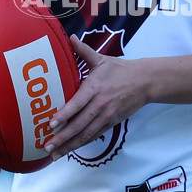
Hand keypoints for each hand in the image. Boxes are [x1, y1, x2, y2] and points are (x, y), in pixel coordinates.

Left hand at [44, 35, 148, 159]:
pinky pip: (95, 135)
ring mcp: (106, 116)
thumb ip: (83, 50)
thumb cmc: (120, 70)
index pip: (77, 104)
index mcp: (95, 88)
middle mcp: (100, 104)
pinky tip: (71, 149)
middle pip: (79, 124)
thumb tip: (70, 37)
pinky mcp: (112, 123)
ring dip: (70, 145)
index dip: (65, 115)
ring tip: (55, 154)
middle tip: (47, 146)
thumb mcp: (101, 59)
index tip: (52, 123)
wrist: (144, 82)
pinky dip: (82, 143)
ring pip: (86, 134)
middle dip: (63, 137)